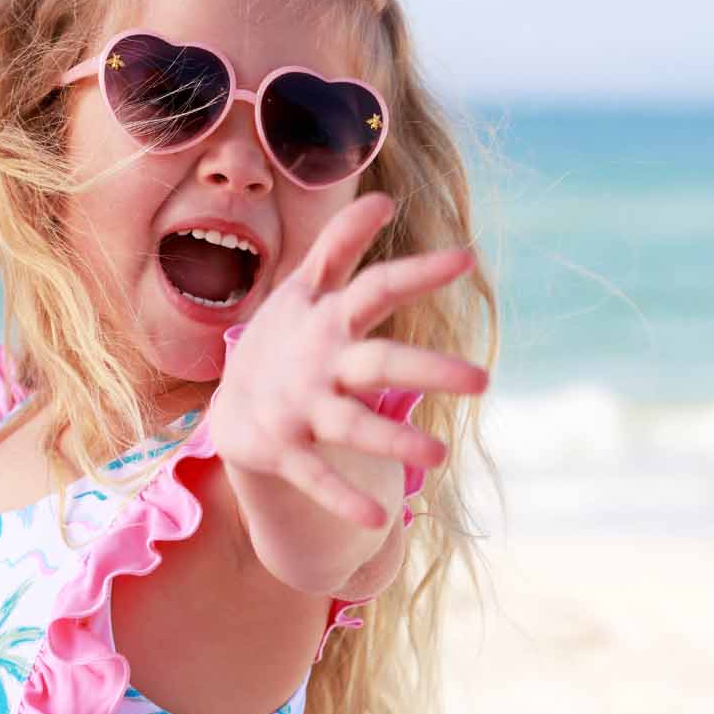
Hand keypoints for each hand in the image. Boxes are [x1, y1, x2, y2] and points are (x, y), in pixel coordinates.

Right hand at [208, 191, 488, 527]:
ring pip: (351, 426)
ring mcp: (299, 409)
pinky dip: (343, 497)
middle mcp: (317, 362)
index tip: (467, 259)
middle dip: (425, 370)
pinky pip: (316, 477)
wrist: (231, 407)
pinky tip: (380, 518)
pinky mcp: (282, 451)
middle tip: (482, 382)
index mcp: (327, 320)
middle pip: (377, 363)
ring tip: (440, 457)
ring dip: (393, 440)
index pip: (376, 288)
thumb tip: (382, 195)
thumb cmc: (285, 340)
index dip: (417, 273)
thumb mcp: (305, 290)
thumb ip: (340, 244)